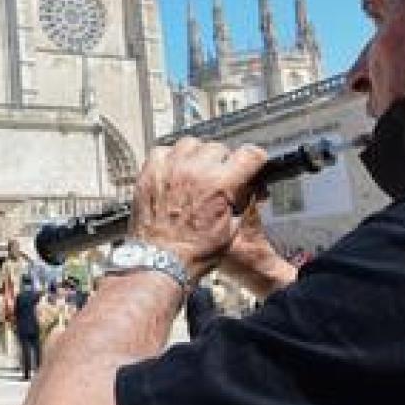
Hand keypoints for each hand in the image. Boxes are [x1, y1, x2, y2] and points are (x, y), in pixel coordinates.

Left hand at [129, 138, 290, 292]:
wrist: (159, 261)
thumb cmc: (194, 252)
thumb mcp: (231, 229)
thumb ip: (243, 202)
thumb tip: (250, 188)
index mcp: (221, 184)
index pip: (249, 154)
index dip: (254, 159)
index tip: (251, 163)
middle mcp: (196, 170)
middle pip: (219, 147)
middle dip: (223, 162)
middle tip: (218, 178)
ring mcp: (170, 168)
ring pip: (191, 143)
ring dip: (197, 156)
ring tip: (195, 173)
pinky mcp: (150, 172)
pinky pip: (164, 150)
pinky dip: (171, 158)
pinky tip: (174, 173)